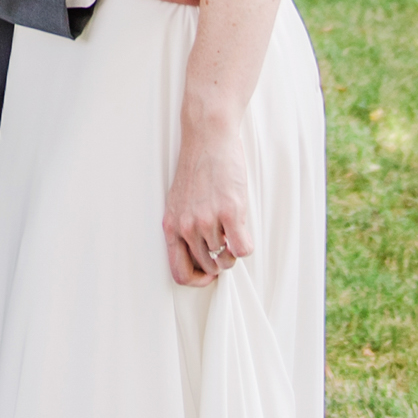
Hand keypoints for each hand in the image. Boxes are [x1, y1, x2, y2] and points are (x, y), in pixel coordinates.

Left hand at [164, 121, 252, 285]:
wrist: (207, 138)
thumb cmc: (198, 168)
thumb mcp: (180, 202)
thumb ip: (186, 228)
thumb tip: (201, 255)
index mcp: (172, 226)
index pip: (179, 273)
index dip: (197, 280)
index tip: (208, 274)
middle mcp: (187, 227)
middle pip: (208, 267)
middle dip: (220, 261)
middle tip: (226, 243)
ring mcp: (207, 221)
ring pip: (226, 259)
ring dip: (233, 251)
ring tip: (233, 230)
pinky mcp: (229, 212)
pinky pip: (243, 249)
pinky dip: (246, 245)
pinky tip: (243, 229)